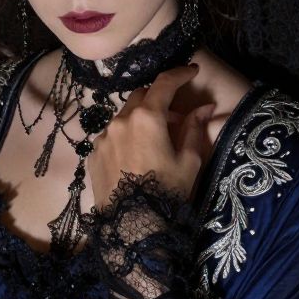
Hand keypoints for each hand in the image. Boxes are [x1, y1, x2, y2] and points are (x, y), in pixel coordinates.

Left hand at [88, 63, 215, 208]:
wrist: (132, 226)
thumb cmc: (167, 192)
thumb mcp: (189, 161)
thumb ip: (194, 129)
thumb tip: (204, 108)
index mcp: (147, 117)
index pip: (164, 83)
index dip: (180, 74)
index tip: (192, 71)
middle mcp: (121, 120)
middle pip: (141, 95)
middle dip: (159, 98)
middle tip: (176, 117)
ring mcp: (103, 136)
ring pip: (124, 115)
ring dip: (141, 118)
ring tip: (155, 140)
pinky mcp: (93, 152)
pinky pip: (111, 134)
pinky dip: (126, 135)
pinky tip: (136, 155)